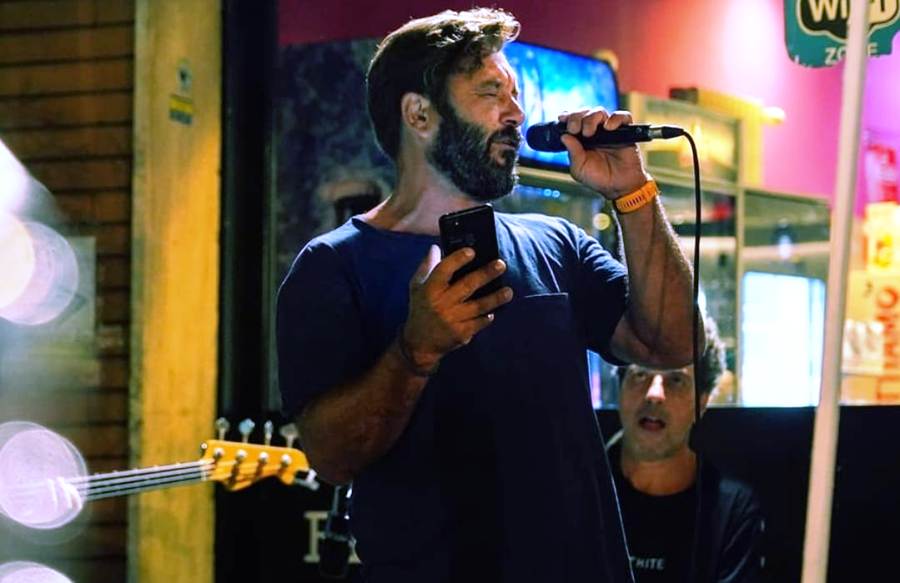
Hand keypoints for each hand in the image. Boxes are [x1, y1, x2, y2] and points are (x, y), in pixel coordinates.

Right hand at [403, 245, 513, 367]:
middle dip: (485, 274)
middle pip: (467, 285)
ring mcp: (452, 319)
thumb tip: (436, 247)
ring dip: (495, 298)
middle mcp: (441, 303)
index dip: (458, 259)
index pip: (444, 270)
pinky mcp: (460, 334)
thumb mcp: (416, 287)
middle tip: (501, 264)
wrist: (419, 343)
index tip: (472, 251)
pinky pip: (479, 323)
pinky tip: (494, 311)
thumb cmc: (420, 309)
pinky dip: (487, 317)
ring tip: (508, 291)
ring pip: (478, 306)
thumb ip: (426, 266)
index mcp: (429, 289)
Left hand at [559, 108, 651, 199]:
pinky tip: (608, 128)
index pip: (573, 120)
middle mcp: (594, 131)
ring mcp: (609, 130)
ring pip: (600, 112)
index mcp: (581, 139)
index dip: (567, 117)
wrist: (619, 186)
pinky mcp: (625, 131)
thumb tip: (564, 136)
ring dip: (591, 118)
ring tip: (589, 133)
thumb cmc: (599, 178)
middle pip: (584, 113)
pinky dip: (615, 119)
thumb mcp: (580, 169)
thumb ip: (573, 153)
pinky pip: (622, 117)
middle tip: (574, 129)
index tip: (562, 119)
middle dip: (576, 117)